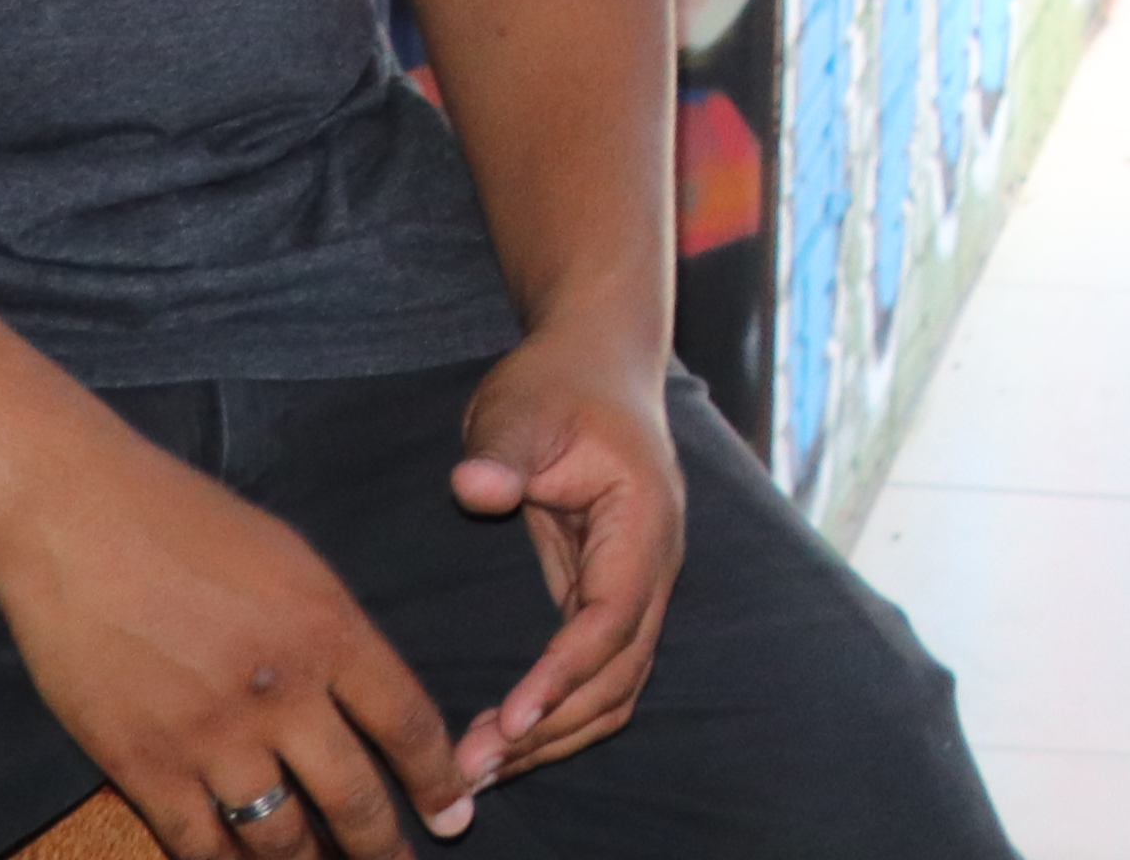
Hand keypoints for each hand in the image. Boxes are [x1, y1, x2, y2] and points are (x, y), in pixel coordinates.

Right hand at [0, 422, 472, 853]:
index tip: (453, 815)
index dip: (436, 780)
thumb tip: (364, 700)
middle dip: (382, 844)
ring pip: (279, 838)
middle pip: (353, 795)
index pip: (408, 724)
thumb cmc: (185, 520)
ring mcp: (211, 736)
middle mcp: (282, 692)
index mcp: (330, 629)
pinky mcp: (142, 765)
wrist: (75, 517)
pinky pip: (198, 844)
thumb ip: (332, 631)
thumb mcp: (290, 560)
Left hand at [444, 322, 690, 777]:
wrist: (597, 362)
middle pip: (621, 672)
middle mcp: (654, 563)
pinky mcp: (609, 595)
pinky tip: (504, 735)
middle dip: (553, 727)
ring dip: (556, 733)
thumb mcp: (521, 407)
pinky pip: (595, 672)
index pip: (612, 617)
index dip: (565, 673)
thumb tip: (475, 488)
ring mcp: (638, 584)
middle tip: (475, 767)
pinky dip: (557, 711)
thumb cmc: (559, 382)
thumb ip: (501, 451)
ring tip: (483, 768)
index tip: (510, 719)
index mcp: (644, 519)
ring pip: (615, 686)